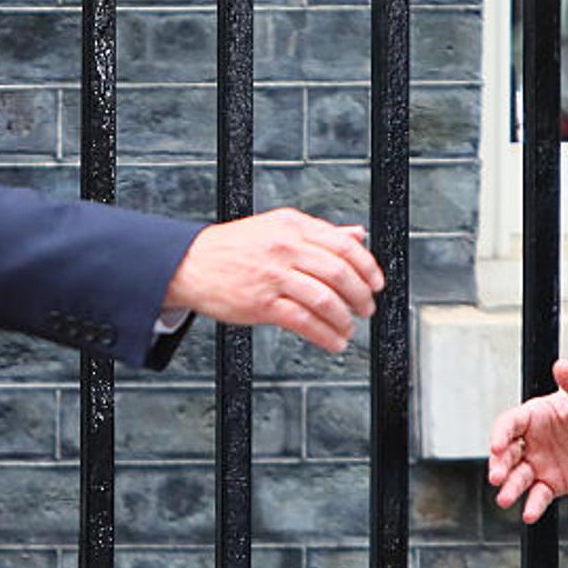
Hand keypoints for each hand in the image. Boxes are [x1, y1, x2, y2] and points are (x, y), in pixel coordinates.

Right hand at [164, 207, 383, 352]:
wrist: (190, 263)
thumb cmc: (234, 247)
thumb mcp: (278, 227)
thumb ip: (319, 232)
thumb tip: (357, 235)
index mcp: (293, 226)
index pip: (344, 244)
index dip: (367, 266)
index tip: (376, 282)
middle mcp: (285, 247)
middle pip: (339, 273)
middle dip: (361, 296)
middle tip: (367, 308)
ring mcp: (273, 276)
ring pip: (325, 299)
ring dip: (344, 318)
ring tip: (349, 328)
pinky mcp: (261, 303)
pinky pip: (303, 321)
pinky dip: (325, 335)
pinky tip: (333, 341)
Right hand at [486, 359, 567, 522]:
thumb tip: (562, 366)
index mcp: (532, 416)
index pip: (509, 424)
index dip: (500, 434)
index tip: (496, 445)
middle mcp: (530, 441)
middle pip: (506, 454)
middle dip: (498, 465)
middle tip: (496, 475)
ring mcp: (539, 464)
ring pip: (518, 478)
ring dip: (510, 488)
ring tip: (505, 498)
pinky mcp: (551, 483)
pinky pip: (538, 496)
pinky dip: (533, 505)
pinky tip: (529, 513)